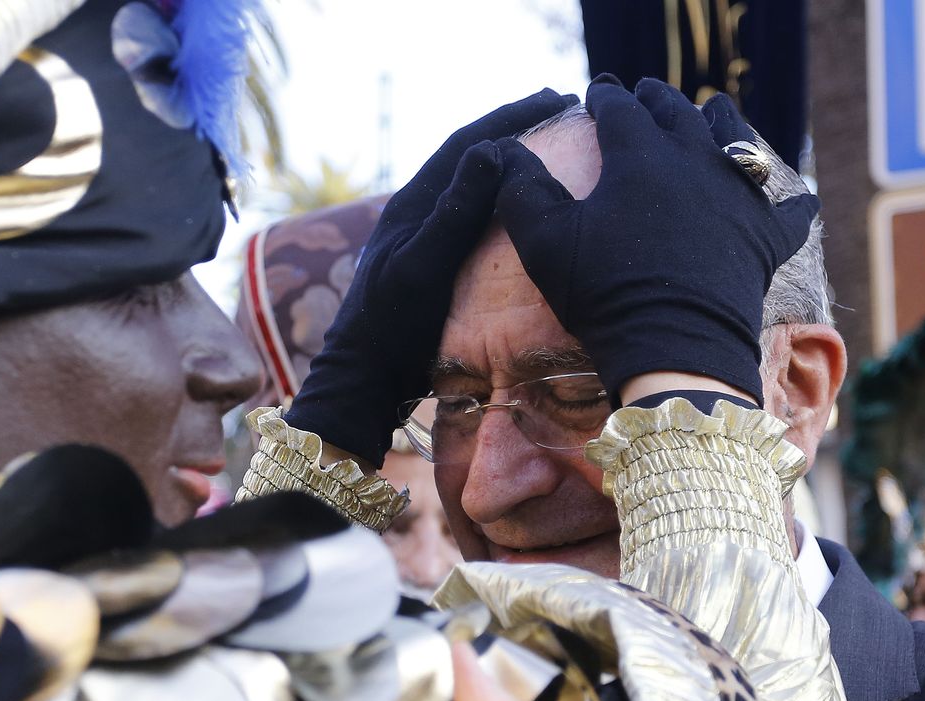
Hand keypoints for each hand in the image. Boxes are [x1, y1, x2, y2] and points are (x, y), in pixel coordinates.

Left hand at [284, 89, 575, 466]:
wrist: (363, 378)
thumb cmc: (390, 325)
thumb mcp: (422, 265)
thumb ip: (454, 212)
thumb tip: (490, 150)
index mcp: (413, 205)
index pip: (467, 144)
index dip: (511, 117)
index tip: (557, 98)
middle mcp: (417, 215)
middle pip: (470, 158)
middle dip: (514, 130)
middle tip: (561, 109)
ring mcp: (423, 240)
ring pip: (472, 186)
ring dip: (509, 163)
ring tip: (550, 147)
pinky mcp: (431, 265)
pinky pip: (473, 218)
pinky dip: (501, 201)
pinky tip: (523, 207)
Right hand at [490, 76, 818, 406]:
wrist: (673, 345)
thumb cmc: (602, 291)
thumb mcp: (544, 239)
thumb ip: (521, 188)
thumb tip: (504, 152)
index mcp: (640, 156)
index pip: (620, 110)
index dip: (606, 97)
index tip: (596, 91)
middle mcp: (695, 162)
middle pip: (678, 114)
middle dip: (658, 100)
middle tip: (646, 94)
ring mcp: (738, 198)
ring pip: (737, 142)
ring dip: (723, 120)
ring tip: (716, 108)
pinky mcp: (767, 239)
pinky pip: (789, 212)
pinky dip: (791, 201)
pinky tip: (796, 196)